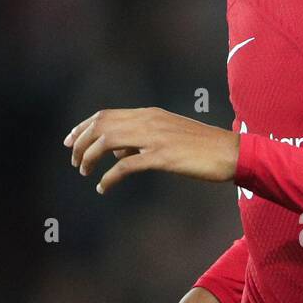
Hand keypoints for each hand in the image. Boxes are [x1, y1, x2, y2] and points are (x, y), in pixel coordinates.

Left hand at [64, 108, 240, 191]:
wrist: (232, 153)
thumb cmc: (203, 148)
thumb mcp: (169, 136)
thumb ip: (142, 139)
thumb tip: (117, 151)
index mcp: (150, 114)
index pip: (106, 115)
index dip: (83, 127)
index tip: (70, 141)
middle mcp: (149, 121)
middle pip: (101, 126)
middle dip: (81, 143)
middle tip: (74, 161)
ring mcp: (155, 138)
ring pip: (108, 142)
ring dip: (90, 158)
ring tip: (84, 172)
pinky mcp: (163, 157)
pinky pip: (126, 165)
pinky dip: (109, 178)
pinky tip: (103, 188)